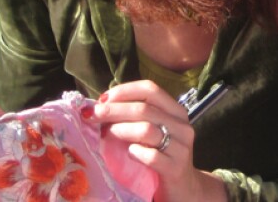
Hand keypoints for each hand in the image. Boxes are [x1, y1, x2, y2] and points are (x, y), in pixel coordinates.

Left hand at [87, 81, 226, 201]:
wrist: (183, 188)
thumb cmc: (161, 155)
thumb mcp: (153, 131)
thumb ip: (135, 117)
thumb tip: (101, 105)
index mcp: (176, 111)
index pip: (150, 89)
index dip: (125, 91)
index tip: (103, 99)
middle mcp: (182, 126)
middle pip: (144, 108)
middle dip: (114, 110)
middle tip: (93, 114)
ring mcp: (181, 147)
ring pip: (146, 130)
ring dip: (121, 129)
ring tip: (106, 134)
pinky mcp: (175, 168)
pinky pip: (151, 156)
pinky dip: (135, 152)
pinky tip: (129, 153)